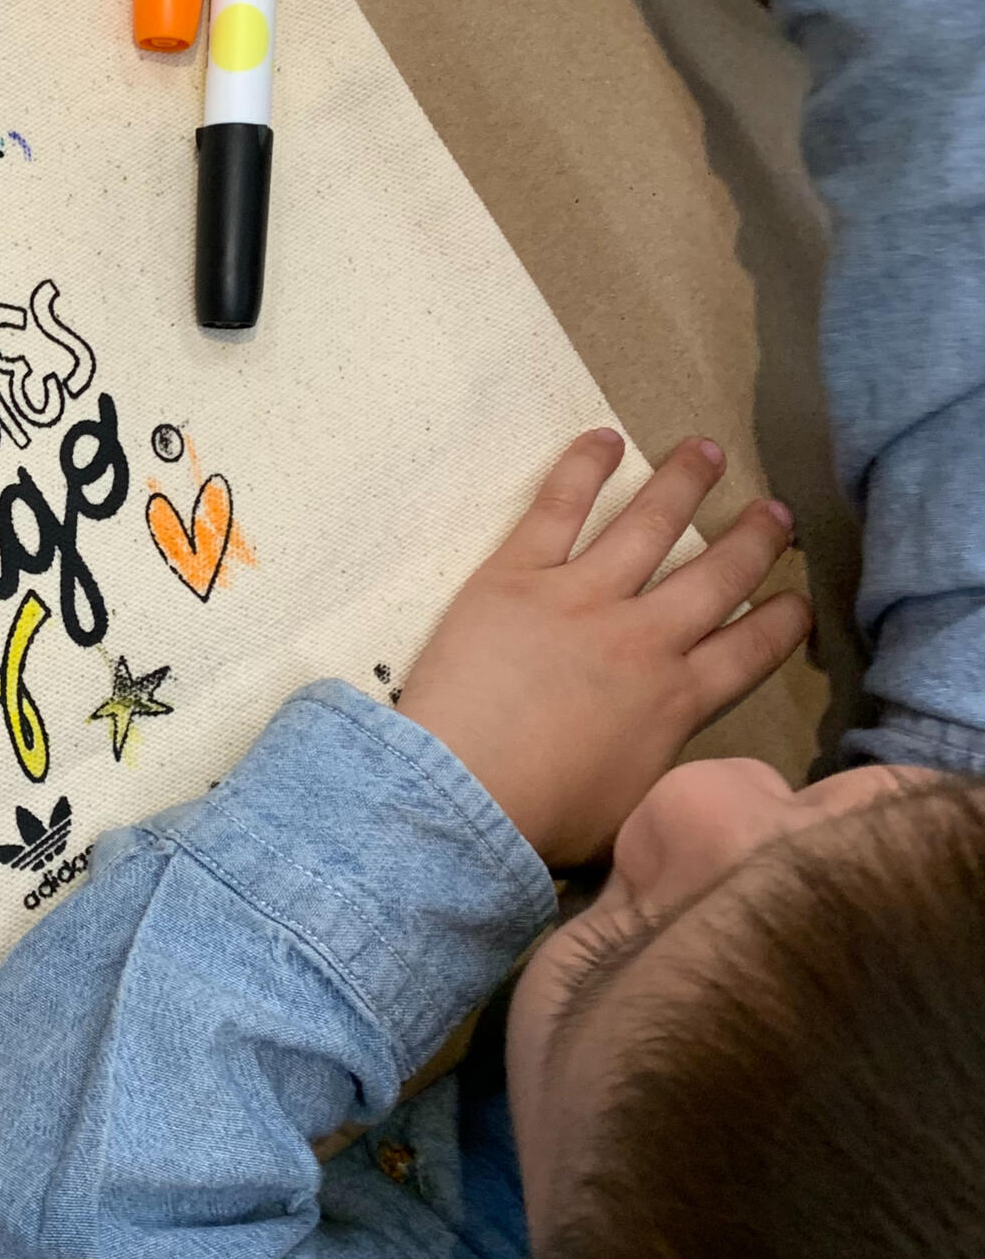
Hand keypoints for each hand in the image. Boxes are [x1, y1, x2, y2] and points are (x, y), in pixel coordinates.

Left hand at [395, 430, 810, 864]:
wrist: (462, 795)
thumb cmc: (540, 820)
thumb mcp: (635, 815)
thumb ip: (669, 774)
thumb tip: (692, 777)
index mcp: (677, 702)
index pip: (750, 650)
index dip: (781, 620)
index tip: (797, 598)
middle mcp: (644, 639)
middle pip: (715, 576)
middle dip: (752, 540)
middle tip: (774, 511)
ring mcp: (582, 598)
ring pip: (650, 524)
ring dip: (684, 482)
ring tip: (707, 451)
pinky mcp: (517, 575)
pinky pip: (559, 505)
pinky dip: (584, 466)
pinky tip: (606, 438)